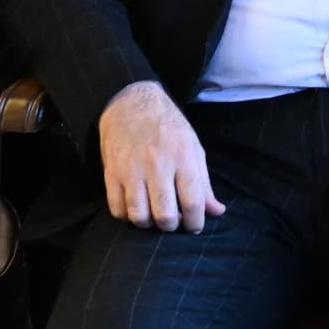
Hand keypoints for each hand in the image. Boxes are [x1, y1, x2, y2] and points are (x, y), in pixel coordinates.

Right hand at [98, 83, 223, 230]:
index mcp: (182, 156)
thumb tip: (216, 211)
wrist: (130, 103)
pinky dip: (127, 215)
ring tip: (154, 214)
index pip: (193, 202)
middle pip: (165, 216)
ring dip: (149, 223)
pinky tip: (136, 207)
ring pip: (139, 216)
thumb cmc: (167, 127)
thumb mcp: (193, 148)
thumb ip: (203, 183)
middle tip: (173, 219)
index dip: (195, 222)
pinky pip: (117, 209)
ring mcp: (131, 169)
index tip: (194, 225)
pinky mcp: (111, 172)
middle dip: (171, 225)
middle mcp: (156, 164)